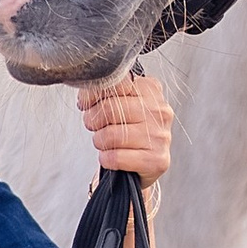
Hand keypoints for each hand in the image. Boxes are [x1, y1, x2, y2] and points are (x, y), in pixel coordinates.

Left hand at [76, 68, 171, 186]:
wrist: (142, 164)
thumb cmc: (129, 129)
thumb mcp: (119, 103)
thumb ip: (104, 91)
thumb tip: (86, 93)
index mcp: (151, 90)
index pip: (115, 82)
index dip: (93, 95)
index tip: (88, 105)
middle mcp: (159, 111)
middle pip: (109, 109)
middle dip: (93, 120)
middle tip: (94, 126)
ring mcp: (160, 136)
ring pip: (111, 135)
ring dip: (99, 141)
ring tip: (104, 142)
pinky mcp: (157, 160)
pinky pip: (116, 157)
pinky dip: (106, 159)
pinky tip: (110, 157)